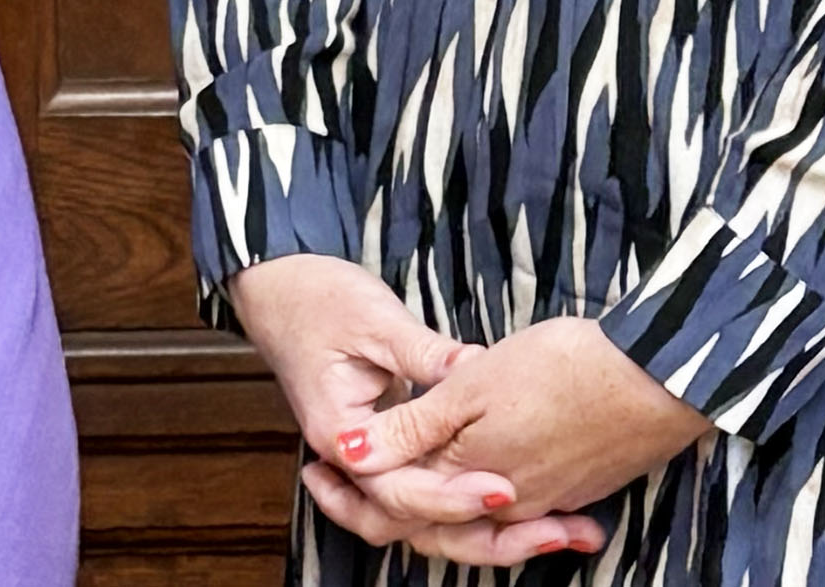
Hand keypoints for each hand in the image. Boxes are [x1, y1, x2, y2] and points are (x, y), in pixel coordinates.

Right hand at [225, 258, 603, 567]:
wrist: (277, 287)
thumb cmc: (316, 298)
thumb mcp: (376, 320)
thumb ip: (427, 355)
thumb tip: (480, 370)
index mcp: (341, 435)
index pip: (400, 490)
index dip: (453, 495)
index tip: (504, 488)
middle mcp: (350, 461)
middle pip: (411, 526)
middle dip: (480, 537)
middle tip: (547, 532)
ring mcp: (364, 460)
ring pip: (417, 523)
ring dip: (477, 534)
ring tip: (546, 534)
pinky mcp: (381, 450)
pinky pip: (420, 494)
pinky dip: (461, 509)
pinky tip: (508, 510)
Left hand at [333, 316, 705, 554]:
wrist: (656, 375)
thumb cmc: (563, 368)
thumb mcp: (469, 386)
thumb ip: (410, 428)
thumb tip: (349, 455)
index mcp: (469, 475)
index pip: (399, 505)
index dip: (353, 491)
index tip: (318, 473)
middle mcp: (506, 501)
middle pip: (434, 526)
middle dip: (386, 512)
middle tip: (335, 488)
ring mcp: (546, 498)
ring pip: (475, 520)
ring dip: (436, 510)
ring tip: (392, 482)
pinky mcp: (574, 486)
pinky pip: (519, 510)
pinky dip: (488, 504)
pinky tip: (477, 482)